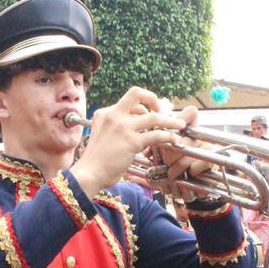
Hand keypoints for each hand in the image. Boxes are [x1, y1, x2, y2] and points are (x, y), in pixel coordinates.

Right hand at [71, 87, 186, 195]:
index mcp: (104, 113)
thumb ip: (113, 128)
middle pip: (137, 94)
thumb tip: (129, 131)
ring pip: (153, 116)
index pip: (127, 101)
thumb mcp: (101, 136)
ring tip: (179, 125)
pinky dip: (168, 136)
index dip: (140, 105)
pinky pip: (156, 134)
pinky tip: (173, 140)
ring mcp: (123, 127)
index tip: (148, 112)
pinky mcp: (132, 141)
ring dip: (169, 120)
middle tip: (162, 110)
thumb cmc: (95, 161)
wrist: (89, 173)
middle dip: (153, 98)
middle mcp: (113, 115)